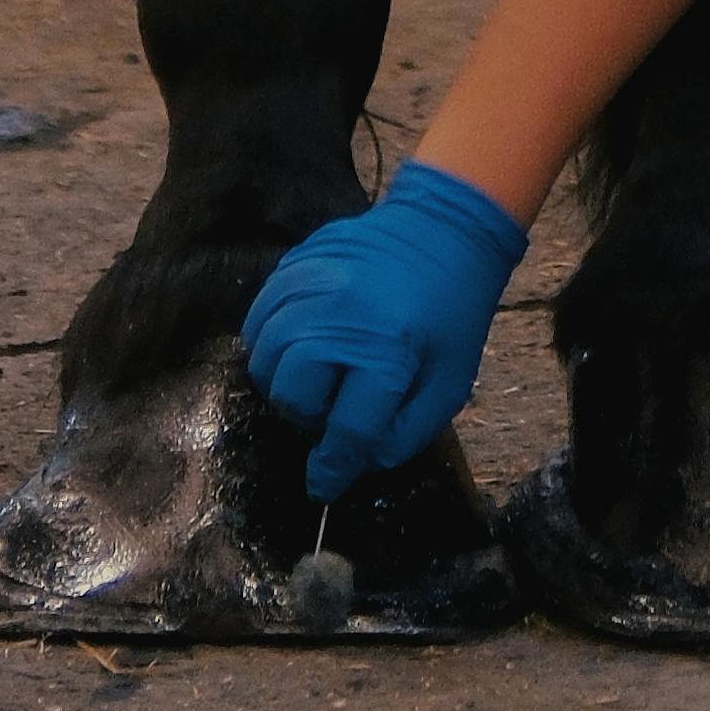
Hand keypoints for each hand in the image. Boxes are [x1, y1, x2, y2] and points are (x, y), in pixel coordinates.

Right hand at [241, 161, 528, 498]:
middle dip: (309, 416)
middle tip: (334, 406)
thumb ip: (403, 434)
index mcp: (386, 353)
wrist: (447, 226)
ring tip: (317, 374)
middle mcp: (339, 317)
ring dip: (286, 381)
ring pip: (264, 359)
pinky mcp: (296, 261)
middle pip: (291, 395)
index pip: (345, 431)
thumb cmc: (452, 311)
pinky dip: (268, 341)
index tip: (323, 484)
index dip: (332, 469)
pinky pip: (257, 317)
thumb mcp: (449, 383)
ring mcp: (312, 283)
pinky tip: (297, 342)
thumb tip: (353, 465)